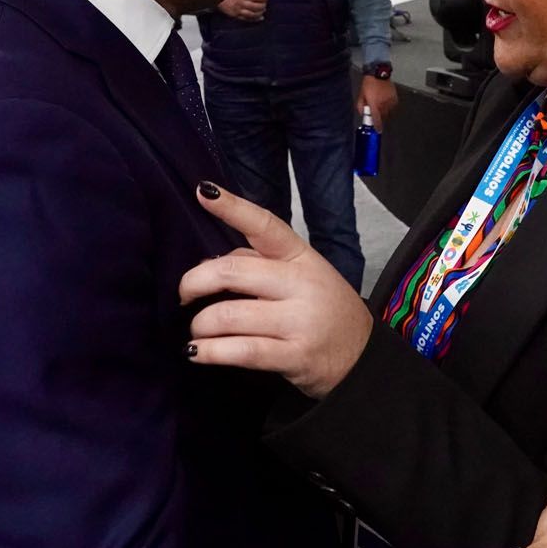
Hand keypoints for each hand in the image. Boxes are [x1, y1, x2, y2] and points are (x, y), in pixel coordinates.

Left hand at [181, 183, 371, 398]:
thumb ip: (255, 264)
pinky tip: (198, 353)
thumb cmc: (324, 310)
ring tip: (197, 332)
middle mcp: (301, 284)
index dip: (232, 207)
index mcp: (301, 257)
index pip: (265, 225)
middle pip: (233, 271)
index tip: (204, 192)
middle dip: (194, 283)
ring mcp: (300, 321)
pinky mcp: (295, 356)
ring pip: (229, 315)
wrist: (362, 356)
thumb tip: (204, 266)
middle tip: (184, 295)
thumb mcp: (300, 276)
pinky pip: (241, 351)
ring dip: (200, 325)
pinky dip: (211, 352)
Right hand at [216, 0, 267, 22]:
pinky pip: (246, 18)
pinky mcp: (233, 14)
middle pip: (256, 6)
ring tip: (263, 10)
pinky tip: (260, 18)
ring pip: (252, 14)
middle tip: (265, 4)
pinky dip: (254, 19)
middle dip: (263, 5)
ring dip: (260, 13)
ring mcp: (237, 9)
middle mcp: (240, 1)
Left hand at [359, 74, 398, 126]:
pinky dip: (389, 106)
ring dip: (385, 112)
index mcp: (374, 105)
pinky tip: (385, 101)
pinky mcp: (395, 98)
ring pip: (388, 112)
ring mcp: (390, 102)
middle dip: (380, 118)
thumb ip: (360, 106)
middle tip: (377, 113)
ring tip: (381, 105)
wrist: (378, 73)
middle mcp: (383, 105)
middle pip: (383, 117)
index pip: (377, 120)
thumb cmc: (368, 84)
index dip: (378, 127)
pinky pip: (393, 106)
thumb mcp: (361, 95)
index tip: (378, 130)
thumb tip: (362, 113)